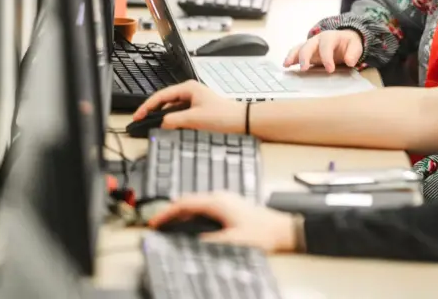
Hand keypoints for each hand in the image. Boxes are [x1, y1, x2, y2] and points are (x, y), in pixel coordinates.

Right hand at [132, 81, 242, 133]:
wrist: (243, 122)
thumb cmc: (224, 116)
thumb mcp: (194, 118)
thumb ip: (174, 120)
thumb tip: (161, 123)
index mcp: (188, 88)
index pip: (160, 95)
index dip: (146, 106)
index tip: (137, 116)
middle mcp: (190, 92)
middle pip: (165, 101)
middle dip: (153, 112)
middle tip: (140, 122)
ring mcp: (194, 101)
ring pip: (172, 109)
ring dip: (163, 117)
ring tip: (153, 126)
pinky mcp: (198, 111)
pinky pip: (180, 115)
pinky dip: (173, 121)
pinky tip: (169, 129)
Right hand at [148, 192, 298, 252]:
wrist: (283, 231)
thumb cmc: (263, 234)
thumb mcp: (231, 241)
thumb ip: (208, 240)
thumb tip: (190, 241)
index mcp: (218, 202)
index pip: (184, 203)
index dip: (166, 213)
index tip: (154, 221)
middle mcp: (222, 197)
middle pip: (189, 201)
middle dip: (171, 212)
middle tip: (158, 224)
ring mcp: (227, 199)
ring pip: (197, 203)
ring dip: (182, 213)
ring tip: (170, 225)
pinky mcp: (232, 205)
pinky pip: (206, 206)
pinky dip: (193, 214)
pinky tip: (191, 224)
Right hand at [283, 30, 362, 72]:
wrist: (344, 39)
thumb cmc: (349, 44)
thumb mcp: (355, 46)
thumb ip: (353, 53)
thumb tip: (349, 62)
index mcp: (330, 37)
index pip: (326, 45)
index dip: (327, 57)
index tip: (330, 70)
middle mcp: (318, 39)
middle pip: (308, 45)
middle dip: (305, 56)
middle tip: (304, 69)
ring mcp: (311, 45)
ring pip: (299, 48)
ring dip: (293, 56)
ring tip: (287, 65)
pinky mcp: (307, 52)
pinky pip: (296, 53)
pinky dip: (291, 58)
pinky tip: (286, 66)